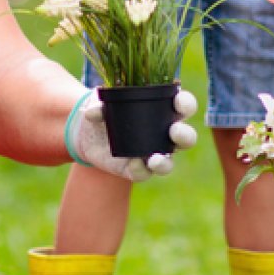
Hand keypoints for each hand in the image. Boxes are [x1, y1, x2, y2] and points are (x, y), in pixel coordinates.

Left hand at [70, 89, 198, 180]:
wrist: (87, 133)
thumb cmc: (104, 109)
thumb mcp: (100, 102)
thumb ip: (98, 105)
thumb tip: (93, 112)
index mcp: (163, 110)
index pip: (185, 106)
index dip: (186, 103)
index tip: (178, 101)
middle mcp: (164, 134)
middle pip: (186, 137)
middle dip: (185, 135)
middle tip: (174, 131)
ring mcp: (152, 154)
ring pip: (169, 162)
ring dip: (165, 162)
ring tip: (155, 159)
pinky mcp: (136, 169)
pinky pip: (144, 174)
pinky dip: (140, 170)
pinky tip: (134, 164)